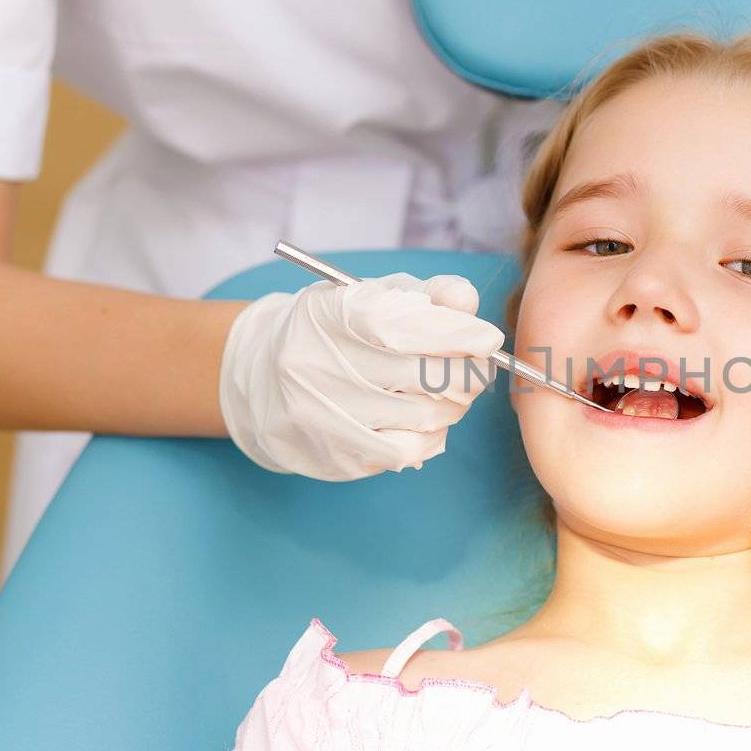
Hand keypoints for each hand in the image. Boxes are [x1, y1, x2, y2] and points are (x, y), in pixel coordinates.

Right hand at [219, 272, 505, 478]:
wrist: (262, 380)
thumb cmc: (332, 332)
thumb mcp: (369, 297)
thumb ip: (422, 296)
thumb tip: (467, 300)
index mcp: (328, 316)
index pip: (402, 326)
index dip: (456, 333)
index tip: (489, 338)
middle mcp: (319, 366)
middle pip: (423, 375)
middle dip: (468, 371)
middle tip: (478, 367)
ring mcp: (325, 416)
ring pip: (426, 415)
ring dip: (455, 404)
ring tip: (448, 390)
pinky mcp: (336, 455)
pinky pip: (410, 449)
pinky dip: (434, 435)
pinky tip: (426, 420)